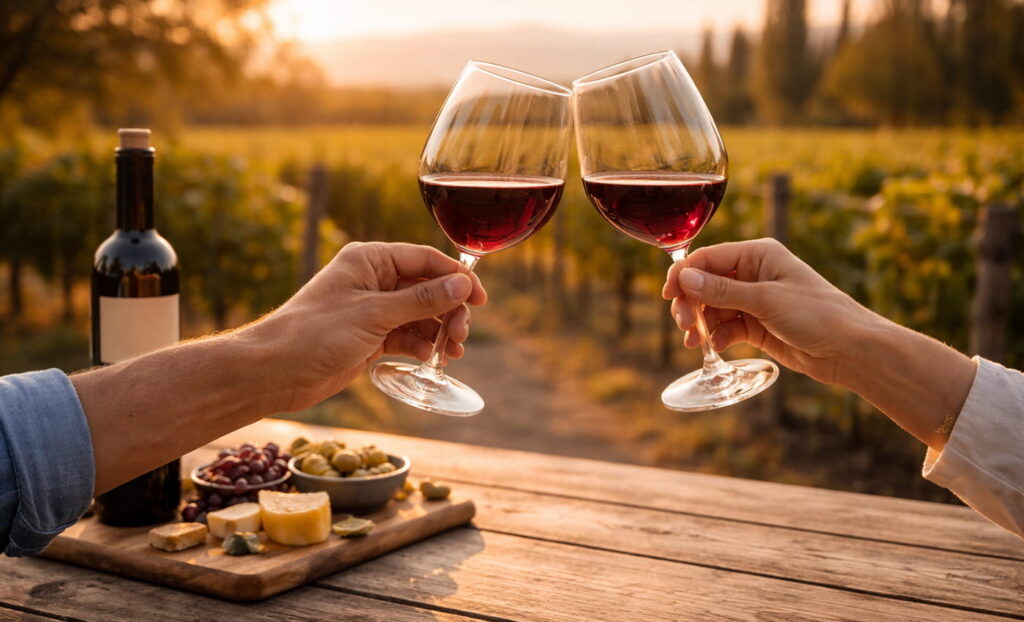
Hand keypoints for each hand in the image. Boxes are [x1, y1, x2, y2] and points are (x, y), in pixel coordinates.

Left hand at [242, 242, 486, 411]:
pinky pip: (406, 335)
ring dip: (438, 331)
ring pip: (419, 315)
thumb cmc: (315, 334)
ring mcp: (371, 310)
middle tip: (459, 336)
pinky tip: (431, 359)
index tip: (480, 299)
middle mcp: (373, 280)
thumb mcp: (374, 314)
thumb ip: (421, 300)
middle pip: (427, 288)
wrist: (274, 372)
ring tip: (451, 352)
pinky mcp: (369, 337)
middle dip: (448, 310)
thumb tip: (462, 284)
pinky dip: (421, 345)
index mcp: (370, 260)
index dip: (456, 277)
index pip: (425, 260)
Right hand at [662, 238, 880, 385]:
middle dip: (691, 303)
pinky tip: (713, 348)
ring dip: (700, 323)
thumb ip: (723, 291)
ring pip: (713, 308)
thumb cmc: (818, 315)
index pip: (709, 258)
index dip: (684, 275)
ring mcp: (754, 300)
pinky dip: (716, 336)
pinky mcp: (757, 325)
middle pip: (706, 284)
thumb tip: (685, 279)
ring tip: (694, 341)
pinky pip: (726, 327)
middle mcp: (754, 274)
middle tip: (684, 324)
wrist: (850, 350)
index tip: (668, 295)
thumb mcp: (766, 301)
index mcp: (758, 254)